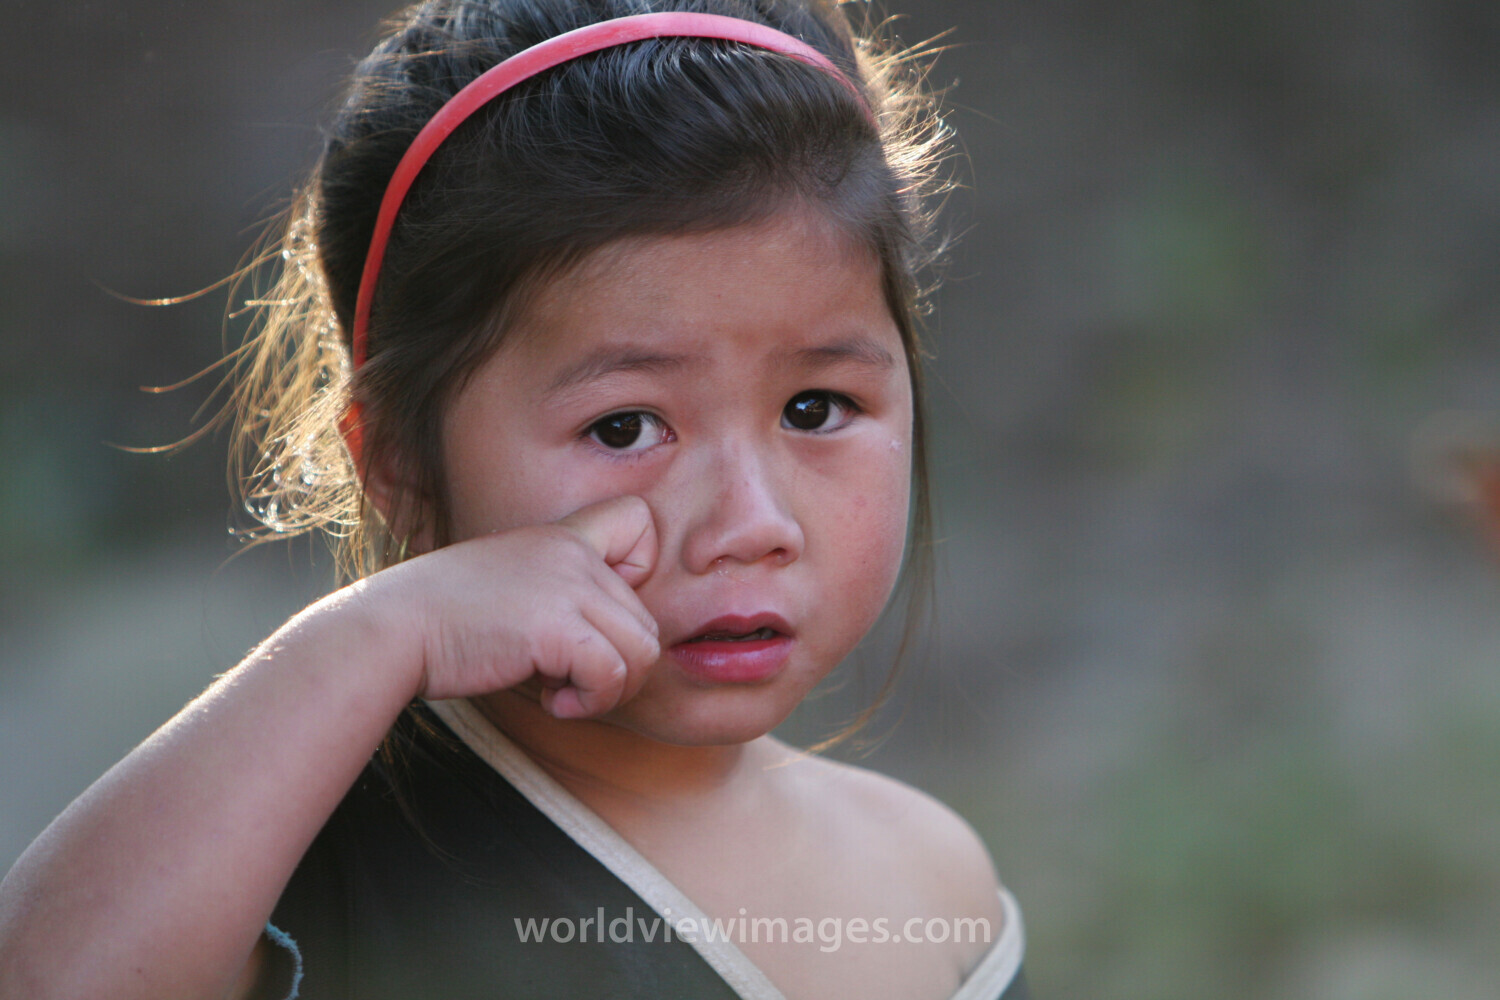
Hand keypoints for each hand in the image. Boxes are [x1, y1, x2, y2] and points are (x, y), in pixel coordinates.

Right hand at [369, 495, 659, 717]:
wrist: (389, 630)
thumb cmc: (443, 623)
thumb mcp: (513, 588)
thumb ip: (561, 598)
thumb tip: (613, 650)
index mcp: (561, 537)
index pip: (640, 521)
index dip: (638, 574)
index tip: (593, 616)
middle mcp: (570, 552)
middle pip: (647, 618)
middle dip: (619, 663)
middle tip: (570, 680)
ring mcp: (566, 585)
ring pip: (643, 649)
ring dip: (609, 688)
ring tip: (564, 693)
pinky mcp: (555, 627)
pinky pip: (612, 673)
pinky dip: (591, 701)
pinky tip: (553, 701)